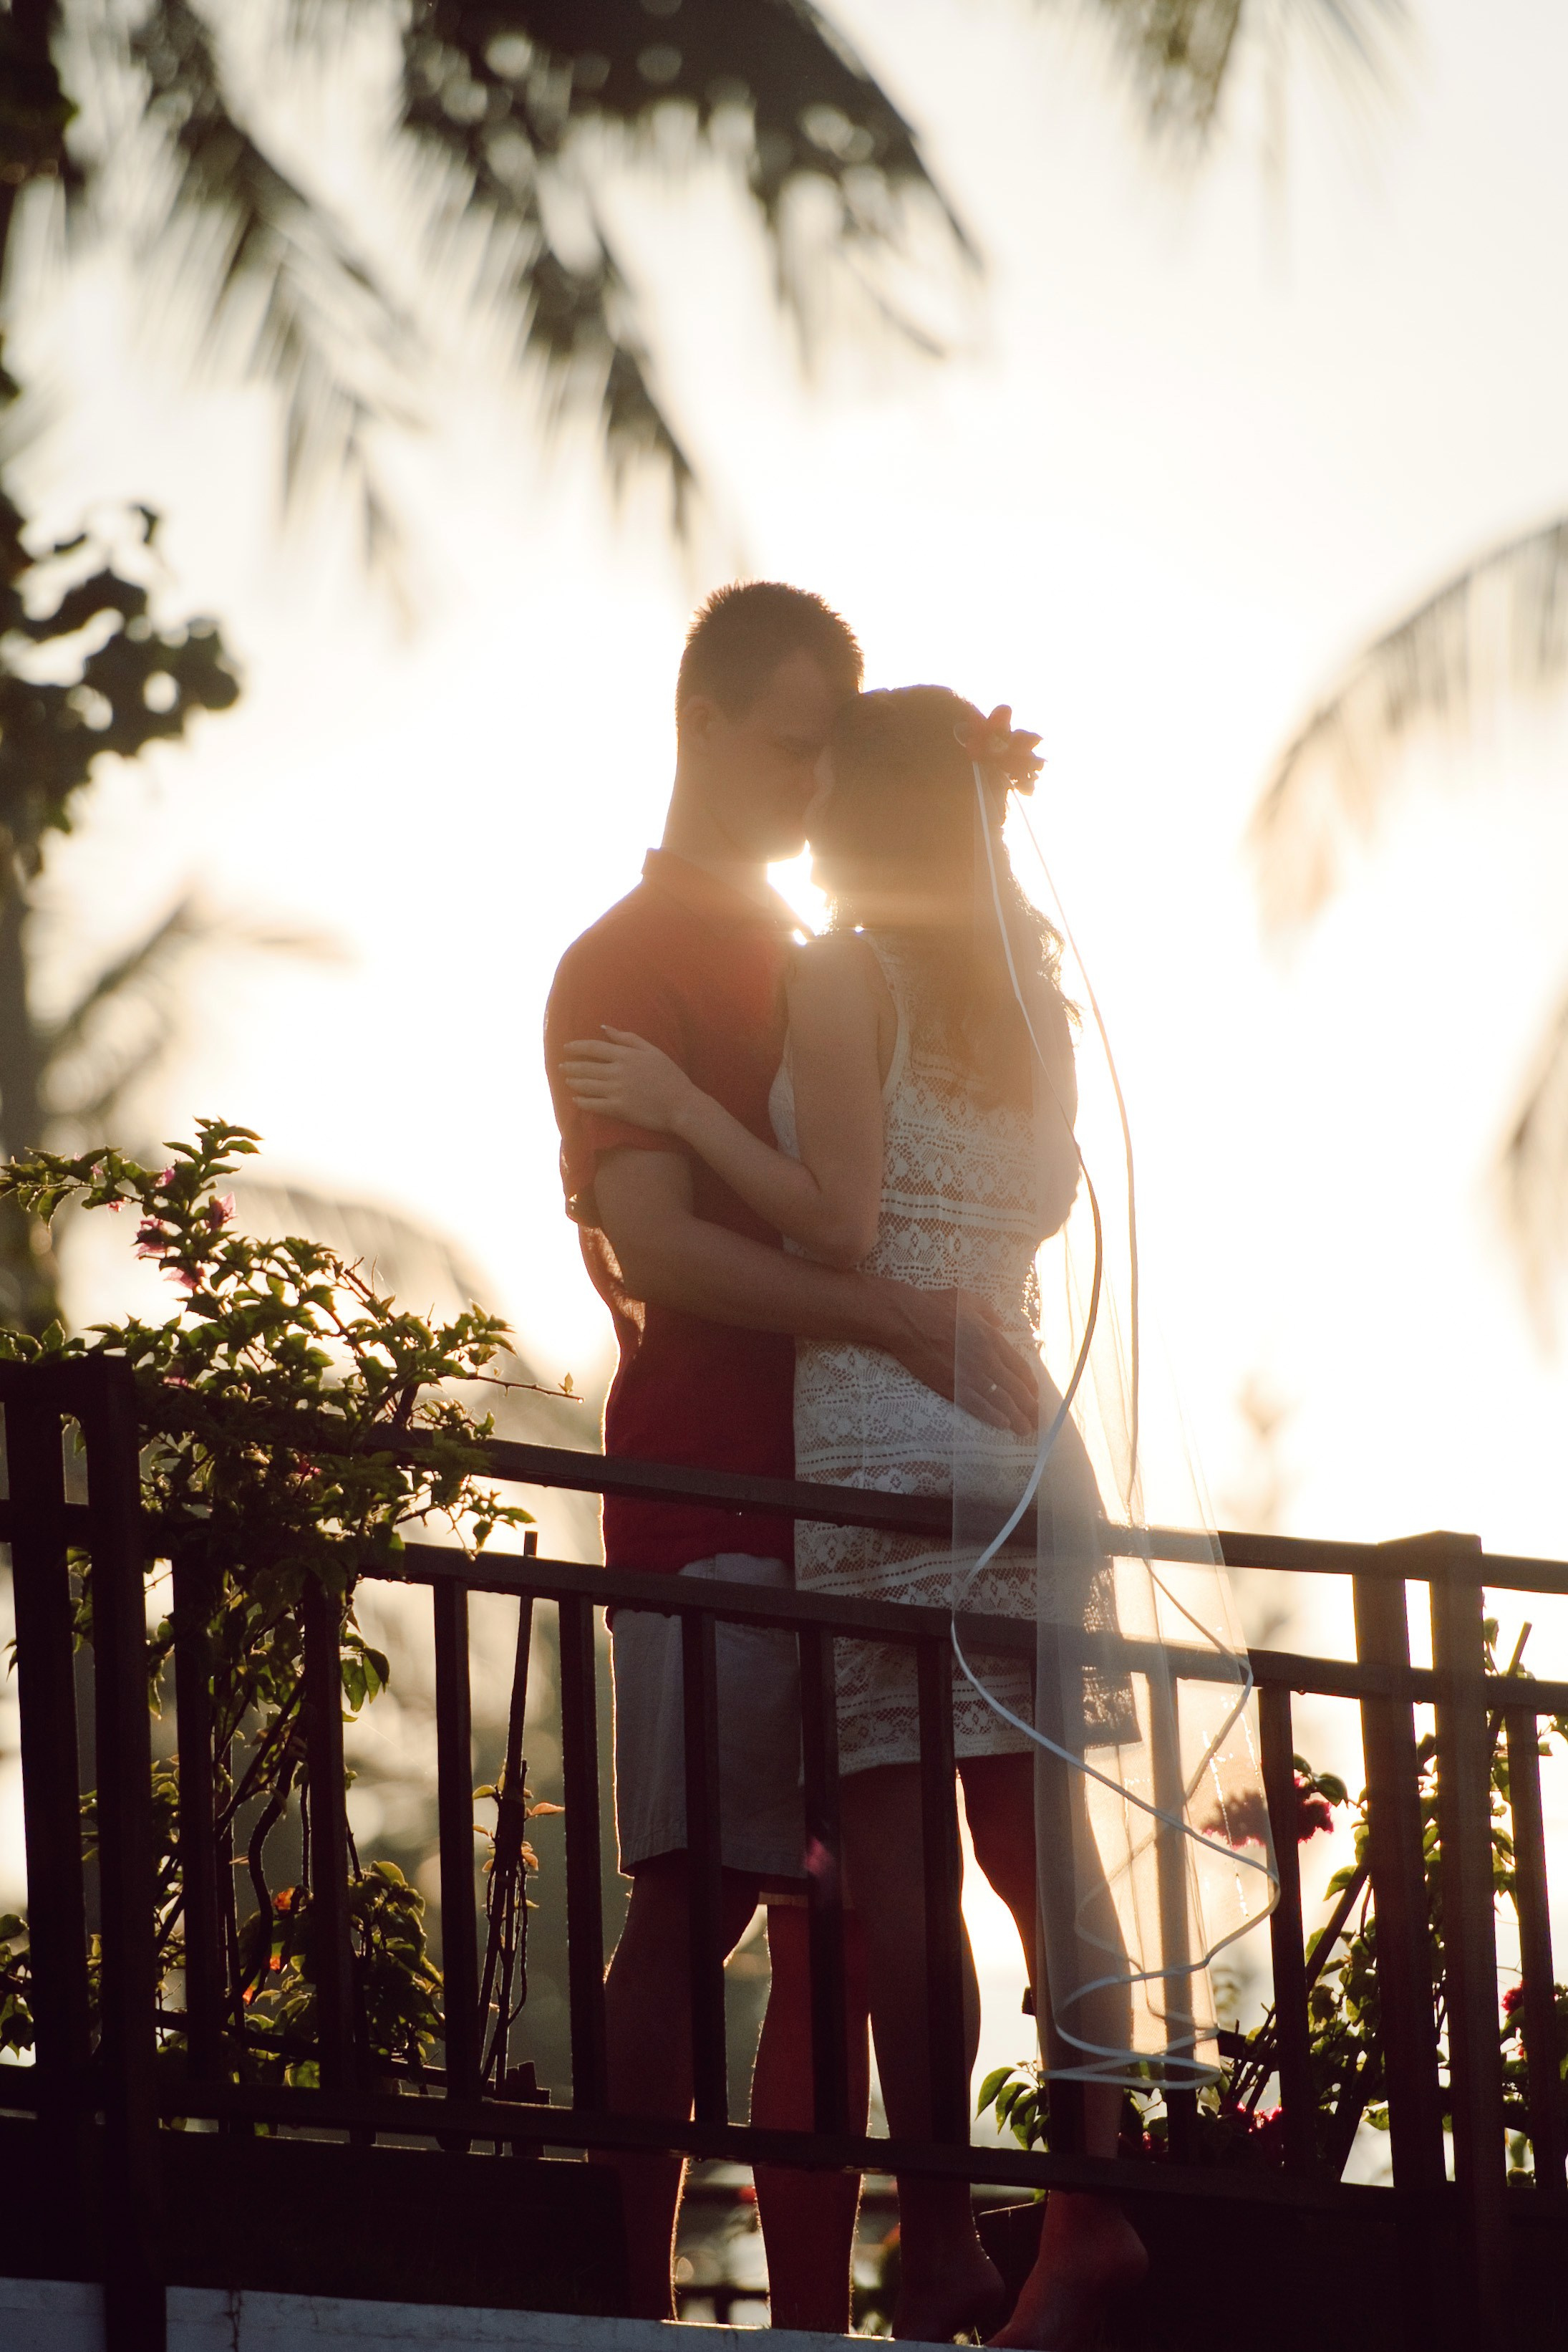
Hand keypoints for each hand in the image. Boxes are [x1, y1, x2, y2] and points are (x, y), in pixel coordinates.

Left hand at [561, 1028, 699, 1136]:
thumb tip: (605, 1028)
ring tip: (567, 1081)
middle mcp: (617, 1072)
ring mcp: (616, 1091)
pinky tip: (576, 1100)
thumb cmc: (670, 1076)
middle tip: (561, 1066)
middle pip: (585, 1067)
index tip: (566, 1048)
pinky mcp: (618, 1108)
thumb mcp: (652, 1051)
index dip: (576, 1047)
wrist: (682, 1104)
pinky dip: (582, 1102)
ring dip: (573, 1082)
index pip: (593, 1048)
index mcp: (625, 1055)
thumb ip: (627, 1038)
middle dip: (570, 1066)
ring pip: (586, 1086)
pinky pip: (593, 1105)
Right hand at [868, 1282, 1037, 1435]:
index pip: (1020, 1368)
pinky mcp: (952, 1388)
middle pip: (1016, 1389)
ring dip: (1016, 1418)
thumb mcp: (968, 1300)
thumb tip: (999, 1323)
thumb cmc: (935, 1307)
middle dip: (1029, 1406)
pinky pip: (977, 1407)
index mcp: (992, 1339)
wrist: (906, 1321)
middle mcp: (986, 1360)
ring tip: (1024, 1429)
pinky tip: (1002, 1424)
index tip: (1034, 1394)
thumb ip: (988, 1313)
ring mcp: (969, 1376)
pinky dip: (993, 1417)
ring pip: (1001, 1402)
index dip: (1031, 1385)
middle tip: (1035, 1418)